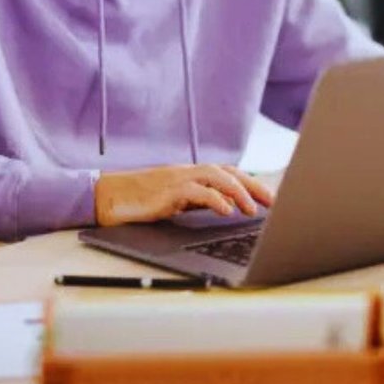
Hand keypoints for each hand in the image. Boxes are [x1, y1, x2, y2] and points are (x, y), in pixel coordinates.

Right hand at [94, 164, 274, 225]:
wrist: (109, 196)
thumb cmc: (141, 199)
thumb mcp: (177, 200)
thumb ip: (201, 200)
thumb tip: (229, 206)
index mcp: (193, 174)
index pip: (229, 174)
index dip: (251, 183)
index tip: (270, 198)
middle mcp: (189, 172)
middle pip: (229, 173)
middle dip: (254, 186)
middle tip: (273, 202)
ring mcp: (179, 179)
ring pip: (217, 178)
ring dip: (239, 193)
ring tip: (253, 209)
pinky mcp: (168, 191)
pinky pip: (197, 192)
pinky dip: (215, 200)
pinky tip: (227, 211)